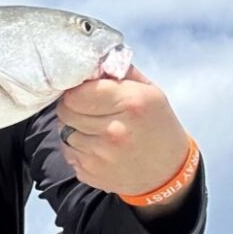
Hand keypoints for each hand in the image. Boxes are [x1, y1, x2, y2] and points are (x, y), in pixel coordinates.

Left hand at [56, 66, 190, 204]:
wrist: (168, 171)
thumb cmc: (156, 124)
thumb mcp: (148, 91)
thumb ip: (119, 71)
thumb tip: (92, 59)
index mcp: (131, 103)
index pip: (76, 93)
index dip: (75, 90)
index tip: (83, 92)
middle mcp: (115, 131)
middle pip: (65, 112)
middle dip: (71, 107)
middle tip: (87, 109)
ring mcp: (102, 156)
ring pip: (64, 132)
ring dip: (73, 128)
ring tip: (94, 128)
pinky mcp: (92, 174)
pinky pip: (67, 152)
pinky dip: (76, 148)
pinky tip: (95, 146)